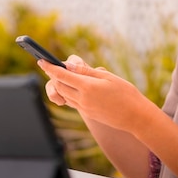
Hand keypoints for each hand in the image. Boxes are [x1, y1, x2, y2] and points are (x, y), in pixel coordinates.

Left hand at [38, 55, 154, 132]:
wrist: (135, 116)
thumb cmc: (126, 93)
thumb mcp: (108, 77)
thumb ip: (87, 71)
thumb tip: (70, 65)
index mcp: (88, 87)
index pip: (62, 75)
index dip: (50, 67)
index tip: (41, 61)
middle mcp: (83, 99)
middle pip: (59, 85)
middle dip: (53, 75)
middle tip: (52, 66)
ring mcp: (84, 108)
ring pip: (64, 94)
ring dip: (60, 84)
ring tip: (61, 75)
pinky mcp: (87, 113)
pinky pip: (72, 102)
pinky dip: (68, 93)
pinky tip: (72, 87)